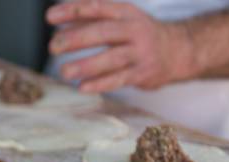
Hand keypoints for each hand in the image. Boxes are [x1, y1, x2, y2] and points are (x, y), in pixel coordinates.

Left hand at [47, 0, 194, 92]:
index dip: (73, 11)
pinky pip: (119, 79)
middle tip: (54, 46)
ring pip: (111, 58)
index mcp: (125, 12)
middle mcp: (134, 30)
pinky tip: (83, 87)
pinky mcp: (142, 73)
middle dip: (76, 38)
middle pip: (103, 32)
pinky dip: (100, 84)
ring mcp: (140, 52)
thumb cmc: (138, 35)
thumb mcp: (119, 20)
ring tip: (64, 71)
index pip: (96, 7)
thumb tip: (58, 24)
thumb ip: (90, 21)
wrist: (178, 51)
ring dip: (86, 65)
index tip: (50, 17)